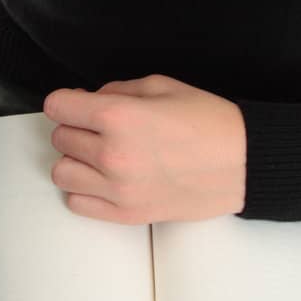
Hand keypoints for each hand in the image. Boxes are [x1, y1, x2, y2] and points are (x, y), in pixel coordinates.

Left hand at [43, 73, 246, 224]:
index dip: (65, 101)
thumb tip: (88, 100)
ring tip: (100, 155)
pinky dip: (84, 189)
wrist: (242, 163)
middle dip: (76, 128)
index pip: (57, 107)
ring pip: (62, 172)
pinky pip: (77, 203)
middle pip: (60, 138)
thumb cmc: (208, 121)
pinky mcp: (126, 214)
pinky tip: (104, 179)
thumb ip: (117, 90)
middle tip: (101, 127)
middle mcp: (111, 154)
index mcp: (119, 116)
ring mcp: (117, 189)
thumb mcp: (161, 86)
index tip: (75, 104)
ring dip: (76, 160)